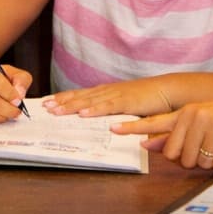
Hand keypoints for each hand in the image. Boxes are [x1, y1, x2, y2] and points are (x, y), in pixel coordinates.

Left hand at [44, 78, 171, 117]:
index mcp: (106, 92)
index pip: (81, 95)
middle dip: (62, 102)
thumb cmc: (148, 100)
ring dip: (72, 105)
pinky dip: (94, 110)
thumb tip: (102, 123)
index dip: (64, 98)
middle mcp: (108, 91)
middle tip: (45, 107)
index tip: (48, 102)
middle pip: (80, 96)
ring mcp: (116, 95)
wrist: (167, 90)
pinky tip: (83, 114)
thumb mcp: (126, 106)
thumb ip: (113, 113)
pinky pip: (108, 106)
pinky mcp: (127, 101)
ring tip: (56, 111)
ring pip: (89, 101)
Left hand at [111, 91, 212, 169]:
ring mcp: (212, 125)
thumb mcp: (197, 119)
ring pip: (199, 163)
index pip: (154, 122)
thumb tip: (145, 144)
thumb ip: (172, 132)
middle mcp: (195, 116)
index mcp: (184, 113)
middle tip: (204, 147)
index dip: (133, 127)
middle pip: (178, 156)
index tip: (113, 128)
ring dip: (208, 162)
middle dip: (190, 160)